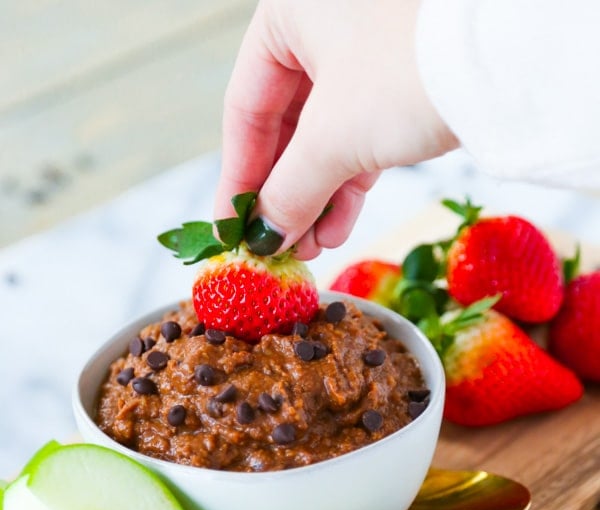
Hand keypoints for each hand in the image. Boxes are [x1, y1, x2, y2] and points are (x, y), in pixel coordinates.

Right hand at [214, 0, 456, 258]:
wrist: (512, 58)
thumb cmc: (406, 74)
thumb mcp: (332, 139)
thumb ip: (287, 192)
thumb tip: (262, 238)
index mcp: (289, 11)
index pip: (244, 108)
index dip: (237, 178)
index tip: (231, 230)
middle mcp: (324, 22)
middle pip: (286, 126)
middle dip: (283, 195)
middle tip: (274, 247)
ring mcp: (368, 49)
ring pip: (326, 136)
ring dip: (315, 198)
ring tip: (308, 248)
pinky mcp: (405, 79)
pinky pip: (361, 136)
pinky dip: (348, 184)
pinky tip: (337, 228)